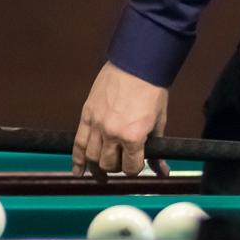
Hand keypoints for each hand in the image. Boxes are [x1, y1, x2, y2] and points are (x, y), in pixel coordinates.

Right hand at [74, 61, 169, 176]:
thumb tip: (162, 172)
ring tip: (102, 173)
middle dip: (118, 168)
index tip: (137, 166)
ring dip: (98, 167)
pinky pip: (77, 144)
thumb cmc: (152, 93)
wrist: (136, 66)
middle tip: (122, 163)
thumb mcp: (159, 123)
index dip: (135, 170)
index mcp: (133, 137)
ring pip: (92, 157)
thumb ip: (157, 150)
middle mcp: (112, 134)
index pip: (131, 169)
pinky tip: (79, 172)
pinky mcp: (86, 116)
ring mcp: (96, 125)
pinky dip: (76, 160)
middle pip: (109, 165)